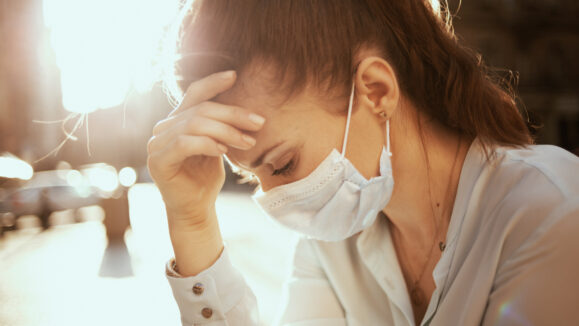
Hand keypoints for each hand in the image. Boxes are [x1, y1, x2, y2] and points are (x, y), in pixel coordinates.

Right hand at [147, 70, 264, 230]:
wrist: (195, 209)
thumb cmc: (206, 178)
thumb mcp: (217, 146)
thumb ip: (220, 126)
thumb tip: (244, 107)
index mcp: (177, 120)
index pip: (194, 93)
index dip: (214, 82)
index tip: (236, 76)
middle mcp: (163, 127)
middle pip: (201, 109)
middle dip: (233, 114)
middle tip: (259, 123)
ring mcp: (157, 143)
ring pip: (195, 124)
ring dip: (226, 131)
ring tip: (247, 142)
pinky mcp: (158, 161)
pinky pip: (184, 143)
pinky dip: (207, 143)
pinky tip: (223, 150)